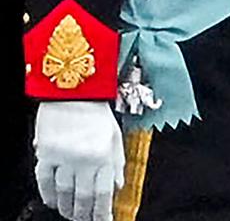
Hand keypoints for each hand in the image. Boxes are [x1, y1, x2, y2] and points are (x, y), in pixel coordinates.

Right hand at [34, 101, 124, 220]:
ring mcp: (64, 157)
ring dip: (67, 208)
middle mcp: (84, 158)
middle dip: (85, 214)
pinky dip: (49, 195)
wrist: (73, 89)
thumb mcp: (115, 134)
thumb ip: (118, 162)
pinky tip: (53, 201)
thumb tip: (117, 187)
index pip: (104, 194)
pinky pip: (45, 181)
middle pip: (83, 198)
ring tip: (71, 213)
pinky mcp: (46, 153)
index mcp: (104, 154)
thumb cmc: (96, 110)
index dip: (103, 213)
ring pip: (64, 194)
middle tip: (85, 220)